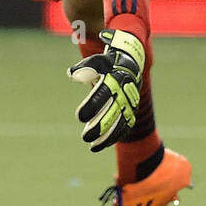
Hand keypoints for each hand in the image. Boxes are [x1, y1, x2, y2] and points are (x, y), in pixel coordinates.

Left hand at [68, 27, 142, 150]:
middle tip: (85, 136)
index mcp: (116, 79)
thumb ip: (85, 68)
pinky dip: (113, 137)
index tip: (79, 117)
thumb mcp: (98, 60)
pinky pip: (124, 127)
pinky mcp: (131, 111)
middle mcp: (125, 93)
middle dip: (100, 126)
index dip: (92, 106)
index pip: (103, 95)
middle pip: (113, 113)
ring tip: (91, 144)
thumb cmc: (109, 61)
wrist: (132, 62)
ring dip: (106, 136)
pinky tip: (99, 145)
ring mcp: (130, 103)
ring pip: (120, 123)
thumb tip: (72, 74)